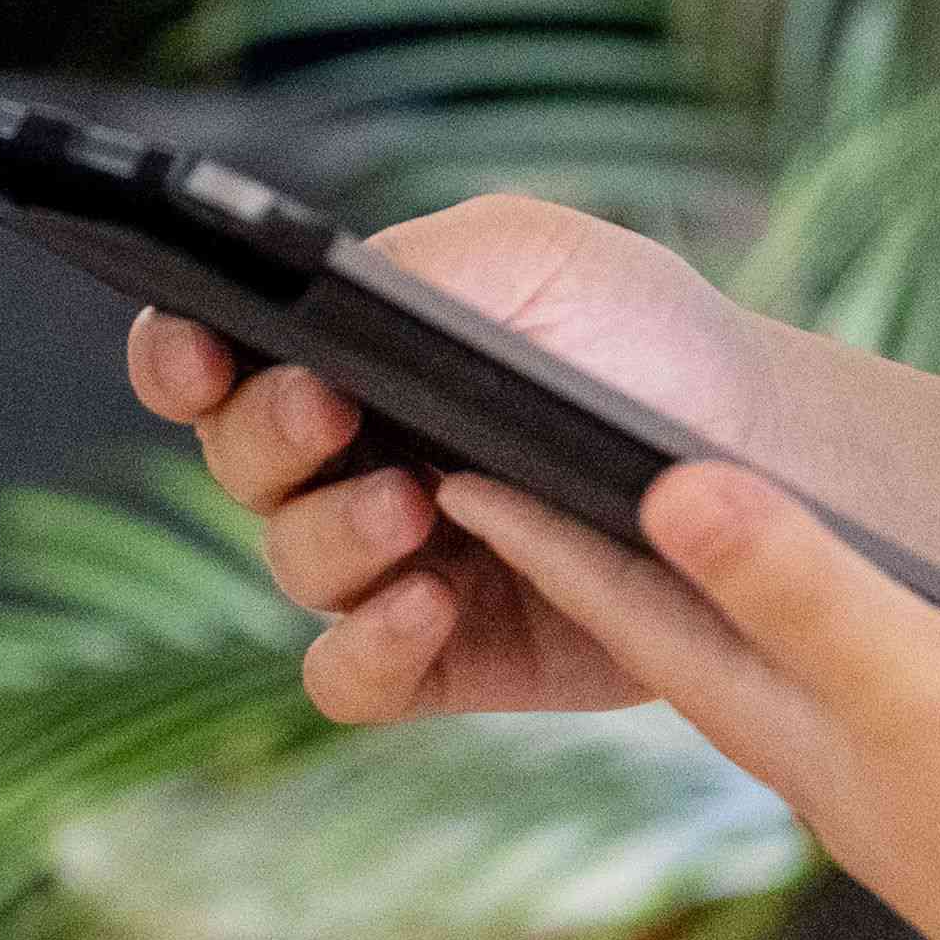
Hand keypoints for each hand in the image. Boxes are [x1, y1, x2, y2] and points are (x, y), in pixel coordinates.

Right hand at [125, 193, 780, 728]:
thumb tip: (313, 305)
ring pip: (292, 566)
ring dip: (333, 536)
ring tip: (414, 509)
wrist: (764, 453)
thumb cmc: (640, 335)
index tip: (196, 350)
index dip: (176, 357)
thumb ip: (411, 272)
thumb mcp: (533, 260)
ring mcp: (393, 565)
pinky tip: (428, 605)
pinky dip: (365, 649)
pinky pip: (350, 680)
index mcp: (345, 355)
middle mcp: (349, 462)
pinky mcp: (447, 657)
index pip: (211, 361)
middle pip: (236, 463)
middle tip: (332, 412)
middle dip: (267, 435)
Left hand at [437, 453, 939, 939]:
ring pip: (764, 675)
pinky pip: (851, 698)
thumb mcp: (926, 679)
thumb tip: (670, 488)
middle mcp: (819, 759)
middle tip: (527, 483)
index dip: (544, 537)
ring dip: (708, 606)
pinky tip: (848, 636)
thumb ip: (804, 588)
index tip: (456, 467)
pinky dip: (816, 644)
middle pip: (676, 643)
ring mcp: (891, 788)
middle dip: (596, 566)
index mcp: (788, 725)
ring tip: (669, 543)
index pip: (632, 612)